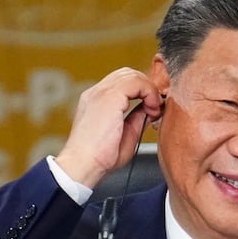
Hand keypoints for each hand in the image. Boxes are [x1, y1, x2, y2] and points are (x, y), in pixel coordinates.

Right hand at [53, 67, 164, 187]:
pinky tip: (151, 109)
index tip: (152, 108)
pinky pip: (136, 81)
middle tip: (154, 107)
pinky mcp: (109, 96)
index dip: (142, 90)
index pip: (123, 82)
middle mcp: (97, 93)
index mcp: (97, 101)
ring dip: (149, 90)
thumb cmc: (99, 159)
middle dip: (146, 87)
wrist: (83, 165)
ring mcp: (101, 92)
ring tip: (153, 110)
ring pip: (132, 74)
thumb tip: (149, 110)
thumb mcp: (125, 134)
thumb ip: (136, 118)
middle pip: (128, 73)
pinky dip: (149, 92)